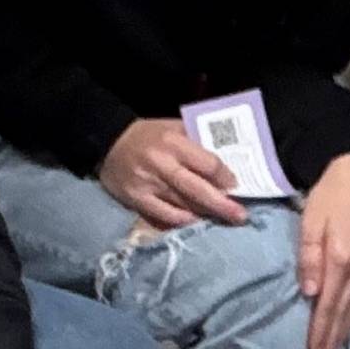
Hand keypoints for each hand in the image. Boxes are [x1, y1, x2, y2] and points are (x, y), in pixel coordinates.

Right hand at [100, 116, 247, 227]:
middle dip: (222, 205)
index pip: (207, 164)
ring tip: (224, 219)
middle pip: (198, 189)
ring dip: (206, 213)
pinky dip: (183, 220)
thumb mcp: (174, 127)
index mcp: (173, 141)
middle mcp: (161, 163)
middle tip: (241, 216)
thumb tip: (228, 162)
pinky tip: (195, 220)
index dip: (225, 177)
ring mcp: (148, 184)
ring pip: (183, 204)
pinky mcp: (136, 199)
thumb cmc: (149, 135)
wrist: (108, 143)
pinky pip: (164, 215)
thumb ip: (198, 142)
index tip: (237, 185)